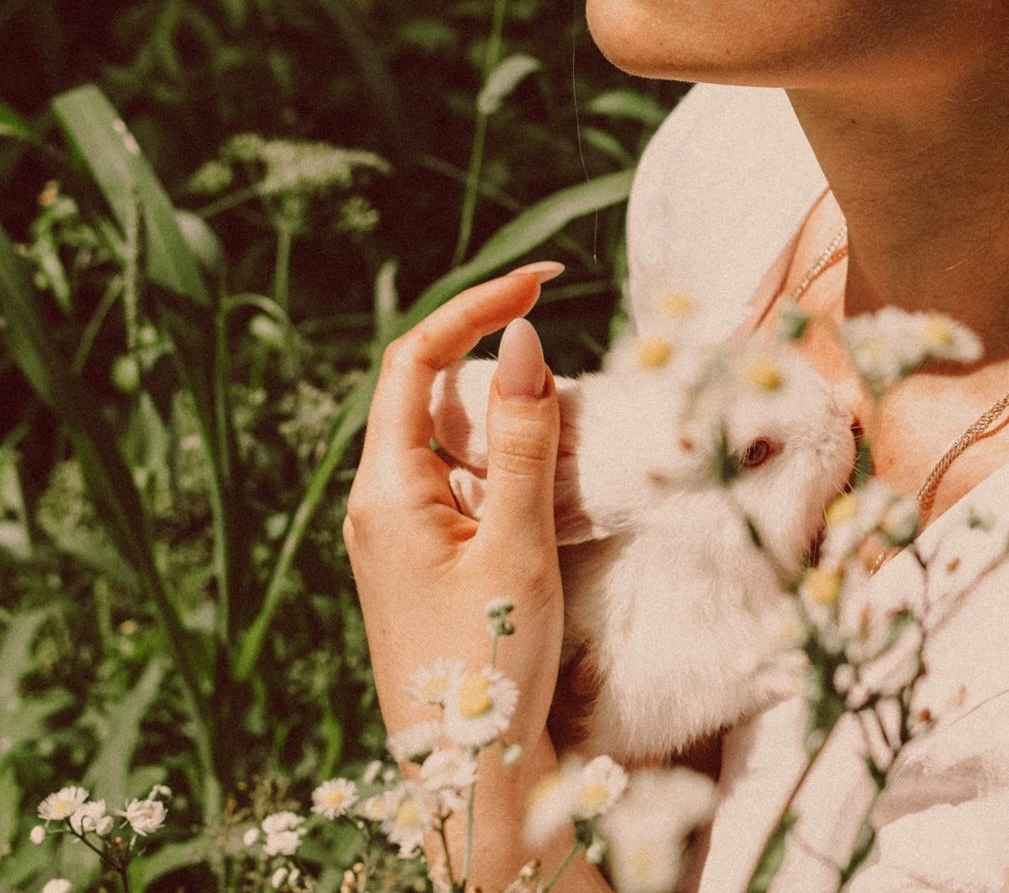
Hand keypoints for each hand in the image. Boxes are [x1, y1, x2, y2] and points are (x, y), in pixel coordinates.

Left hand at [344, 262, 605, 887]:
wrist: (472, 777)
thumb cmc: (489, 666)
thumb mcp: (516, 544)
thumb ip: (520, 440)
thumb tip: (524, 339)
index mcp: (384, 490)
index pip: (416, 359)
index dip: (476, 305)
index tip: (545, 281)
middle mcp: (382, 503)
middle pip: (438, 397)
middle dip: (509, 383)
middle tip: (577, 407)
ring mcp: (403, 535)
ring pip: (460, 446)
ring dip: (519, 437)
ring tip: (575, 472)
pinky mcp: (429, 562)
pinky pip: (470, 490)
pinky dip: (516, 479)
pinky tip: (556, 513)